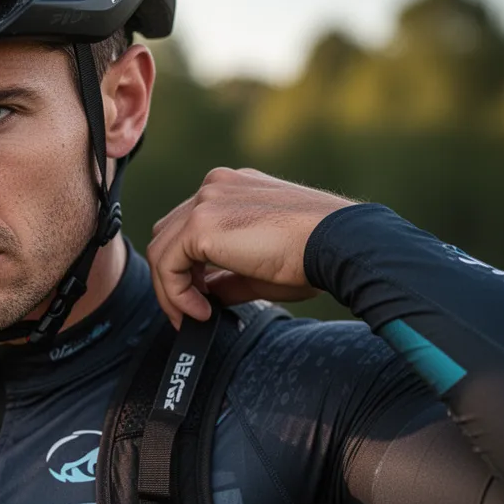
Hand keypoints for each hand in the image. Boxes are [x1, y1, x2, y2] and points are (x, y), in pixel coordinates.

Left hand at [146, 168, 354, 325]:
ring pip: (162, 249)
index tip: (200, 300)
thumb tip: (204, 296)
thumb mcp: (259, 266)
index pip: (190, 225)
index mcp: (233, 188)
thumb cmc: (313, 256)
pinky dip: (175, 293)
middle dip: (174, 276)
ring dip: (171, 289)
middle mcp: (216, 186)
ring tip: (194, 316)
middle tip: (191, 311)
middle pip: (169, 233)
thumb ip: (226, 277)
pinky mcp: (201, 223)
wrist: (340, 244)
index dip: (186, 266)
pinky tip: (200, 311)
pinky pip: (167, 263)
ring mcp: (206, 200)